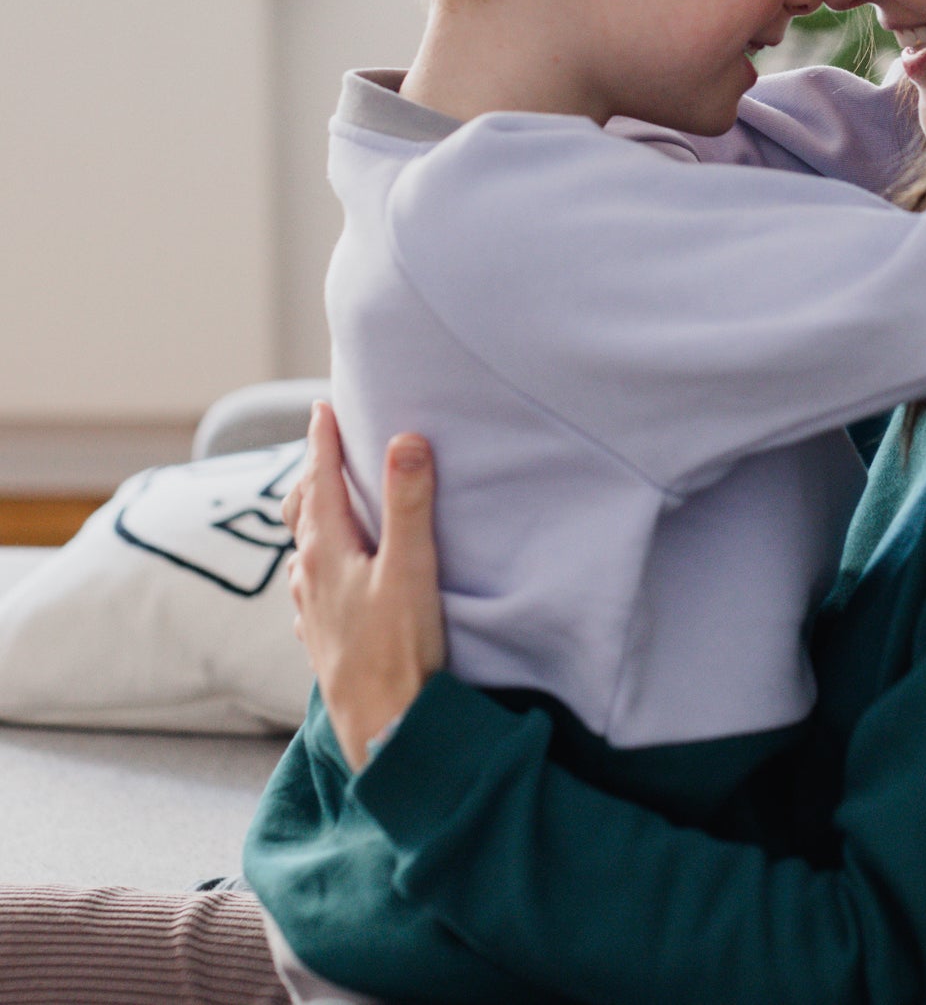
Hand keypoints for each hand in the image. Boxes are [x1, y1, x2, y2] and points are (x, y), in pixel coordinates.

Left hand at [283, 404, 446, 770]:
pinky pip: (310, 580)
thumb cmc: (398, 650)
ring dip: (314, 513)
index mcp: (328, 550)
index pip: (321, 480)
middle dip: (315, 471)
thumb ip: (410, 503)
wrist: (380, 727)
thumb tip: (406, 438)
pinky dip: (318, 555)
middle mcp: (309, 574)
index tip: (323, 408)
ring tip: (328, 497)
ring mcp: (310, 607)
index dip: (323, 440)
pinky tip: (327, 569)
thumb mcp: (413, 568)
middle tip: (324, 441)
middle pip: (304, 509)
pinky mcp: (320, 634)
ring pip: (304, 545)